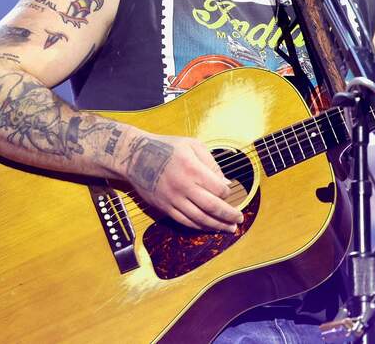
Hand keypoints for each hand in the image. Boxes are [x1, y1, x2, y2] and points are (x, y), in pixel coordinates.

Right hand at [118, 131, 243, 232]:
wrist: (135, 157)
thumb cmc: (166, 147)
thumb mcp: (191, 145)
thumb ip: (211, 163)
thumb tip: (225, 183)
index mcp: (192, 168)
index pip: (218, 188)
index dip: (227, 193)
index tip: (229, 192)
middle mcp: (183, 186)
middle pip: (212, 207)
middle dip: (228, 215)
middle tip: (239, 220)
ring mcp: (173, 199)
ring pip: (199, 218)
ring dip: (216, 225)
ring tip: (228, 228)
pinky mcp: (164, 207)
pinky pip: (184, 221)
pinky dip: (198, 226)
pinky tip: (208, 227)